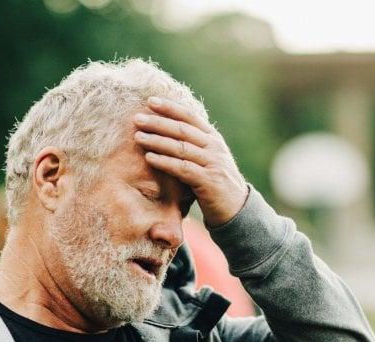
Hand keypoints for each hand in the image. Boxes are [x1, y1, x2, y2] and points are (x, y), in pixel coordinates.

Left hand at [133, 96, 247, 226]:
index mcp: (213, 138)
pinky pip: (182, 168)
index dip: (170, 107)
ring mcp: (213, 163)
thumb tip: (165, 130)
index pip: (190, 116)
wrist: (236, 208)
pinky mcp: (208, 181)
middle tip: (137, 119)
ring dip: (157, 141)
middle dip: (158, 122)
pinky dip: (164, 162)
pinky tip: (149, 158)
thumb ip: (192, 144)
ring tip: (138, 137)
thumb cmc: (215, 182)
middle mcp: (214, 147)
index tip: (150, 101)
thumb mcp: (207, 158)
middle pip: (183, 129)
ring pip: (181, 147)